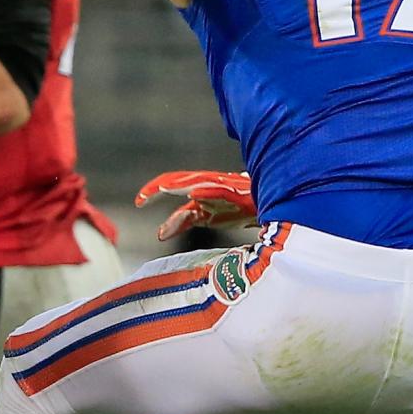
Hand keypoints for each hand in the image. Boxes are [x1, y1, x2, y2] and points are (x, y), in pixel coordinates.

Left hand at [135, 169, 255, 241]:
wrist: (273, 208)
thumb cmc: (239, 210)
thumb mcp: (208, 217)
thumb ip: (185, 220)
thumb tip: (160, 233)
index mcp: (201, 188)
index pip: (173, 183)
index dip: (154, 190)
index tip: (139, 202)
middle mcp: (210, 185)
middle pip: (180, 180)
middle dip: (159, 188)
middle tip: (142, 199)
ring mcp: (224, 188)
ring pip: (197, 183)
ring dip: (180, 185)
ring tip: (162, 188)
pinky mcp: (239, 195)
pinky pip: (221, 192)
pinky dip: (208, 191)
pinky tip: (196, 194)